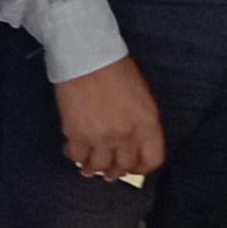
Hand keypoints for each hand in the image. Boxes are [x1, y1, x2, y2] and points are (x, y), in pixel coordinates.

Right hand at [52, 58, 165, 181]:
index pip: (152, 160)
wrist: (88, 57)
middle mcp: (126, 134)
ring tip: (90, 166)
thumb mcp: (142, 97)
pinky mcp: (77, 135)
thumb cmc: (114, 69)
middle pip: (123, 167)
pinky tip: (75, 151)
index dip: (142, 168)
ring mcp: (101, 137)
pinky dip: (76, 157)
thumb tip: (132, 144)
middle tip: (110, 169)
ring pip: (99, 167)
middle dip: (116, 171)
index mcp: (147, 123)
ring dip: (94, 169)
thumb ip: (141, 123)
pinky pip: (77, 156)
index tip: (134, 168)